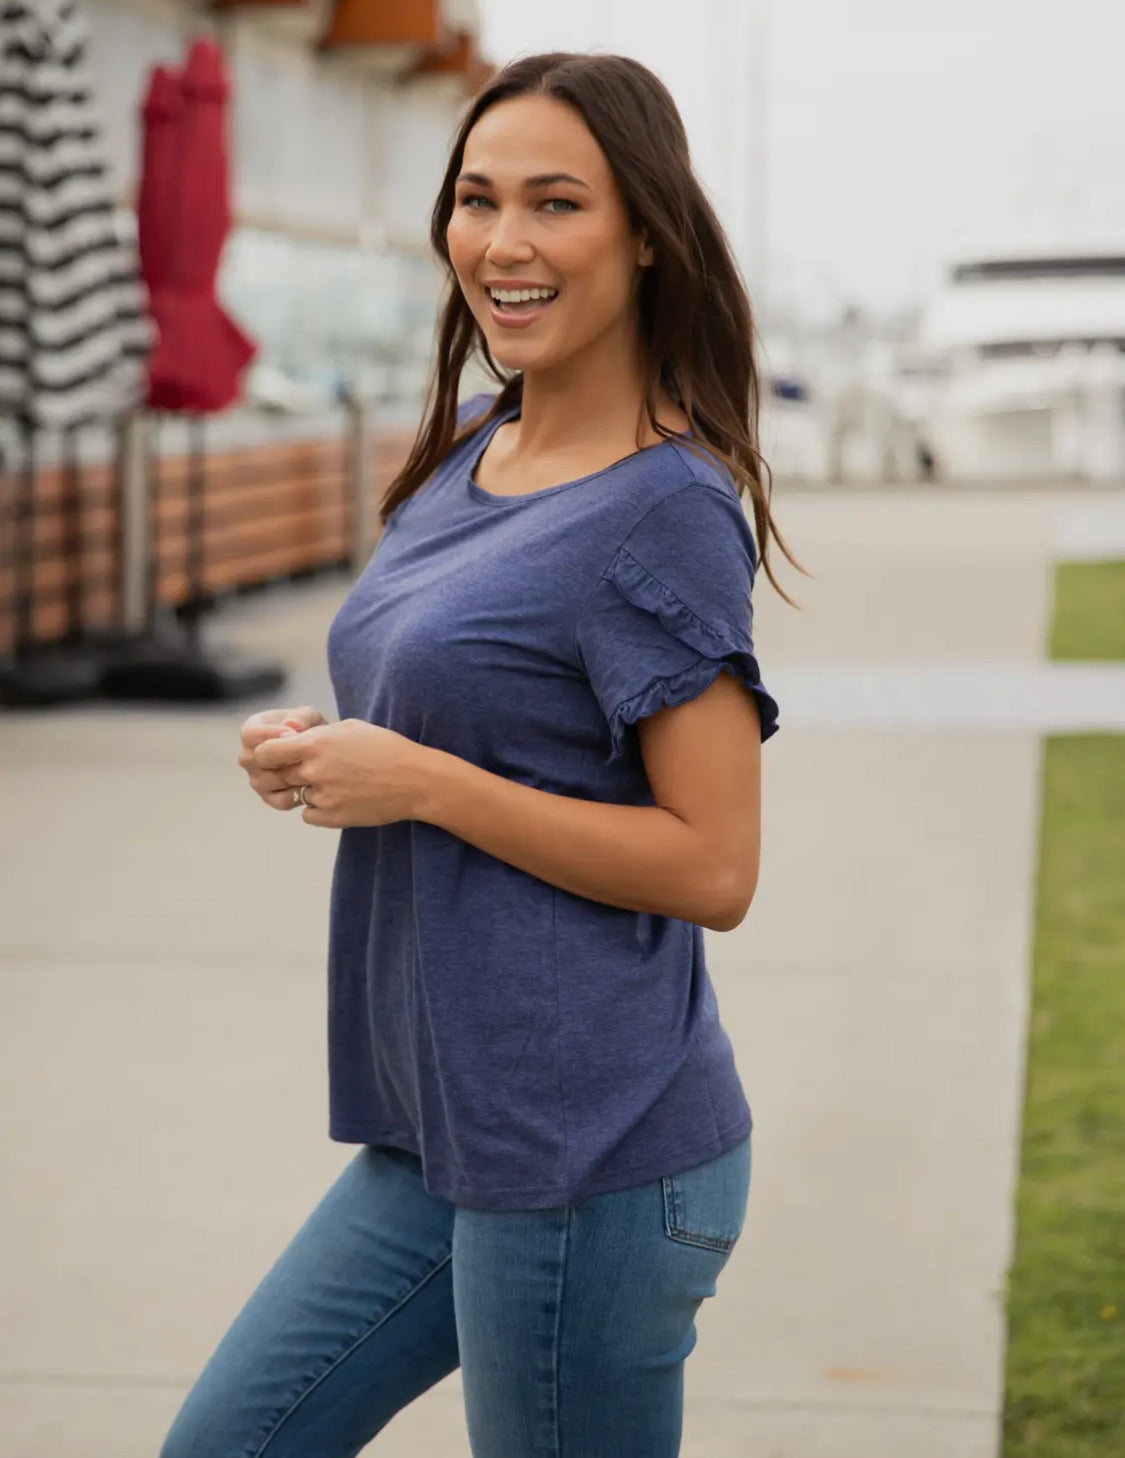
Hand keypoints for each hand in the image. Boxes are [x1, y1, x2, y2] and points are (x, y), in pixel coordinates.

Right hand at [238, 705, 327, 811]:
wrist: (321, 752)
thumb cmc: (310, 729)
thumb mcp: (309, 716)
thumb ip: (301, 717)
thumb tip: (291, 726)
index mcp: (252, 731)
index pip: (249, 734)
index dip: (268, 735)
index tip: (291, 735)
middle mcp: (248, 756)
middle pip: (253, 760)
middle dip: (280, 758)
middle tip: (303, 755)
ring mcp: (256, 779)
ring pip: (265, 782)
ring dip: (290, 776)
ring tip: (310, 768)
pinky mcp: (270, 797)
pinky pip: (280, 801)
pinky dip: (297, 794)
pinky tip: (312, 784)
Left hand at [252, 718, 429, 828]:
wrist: (415, 780)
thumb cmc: (385, 748)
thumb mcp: (349, 728)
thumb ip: (316, 734)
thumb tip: (292, 738)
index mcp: (315, 744)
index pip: (265, 752)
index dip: (269, 754)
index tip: (278, 755)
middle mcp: (314, 771)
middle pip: (278, 776)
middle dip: (288, 772)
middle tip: (311, 769)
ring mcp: (322, 797)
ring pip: (295, 795)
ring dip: (308, 789)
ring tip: (337, 782)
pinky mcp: (333, 818)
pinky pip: (309, 814)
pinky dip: (319, 808)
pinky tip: (341, 798)